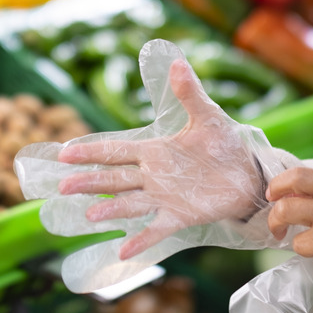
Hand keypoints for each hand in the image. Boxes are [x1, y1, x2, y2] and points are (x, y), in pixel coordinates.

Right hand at [58, 59, 264, 259]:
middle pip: (114, 179)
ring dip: (111, 209)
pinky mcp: (180, 216)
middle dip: (89, 181)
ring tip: (90, 215)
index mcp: (154, 151)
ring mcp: (164, 197)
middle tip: (64, 185)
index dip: (91, 151)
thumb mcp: (208, 117)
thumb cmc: (226, 145)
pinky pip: (156, 228)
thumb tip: (176, 61)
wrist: (249, 173)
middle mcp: (152, 175)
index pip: (116, 150)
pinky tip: (124, 251)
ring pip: (129, 203)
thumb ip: (190, 93)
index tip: (65, 154)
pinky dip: (141, 239)